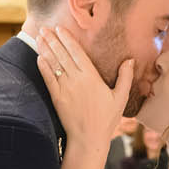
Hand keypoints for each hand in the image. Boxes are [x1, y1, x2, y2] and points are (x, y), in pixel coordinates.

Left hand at [36, 26, 133, 151]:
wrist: (88, 140)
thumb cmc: (106, 120)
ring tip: (39, 37)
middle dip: (53, 40)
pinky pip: (48, 78)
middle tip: (45, 28)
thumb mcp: (120, 98)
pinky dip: (43, 67)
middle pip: (62, 55)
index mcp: (91, 77)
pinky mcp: (56, 98)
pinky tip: (39, 57)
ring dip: (45, 49)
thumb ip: (125, 77)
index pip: (77, 53)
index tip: (60, 28)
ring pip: (53, 64)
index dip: (67, 39)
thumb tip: (130, 60)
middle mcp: (76, 80)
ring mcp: (64, 89)